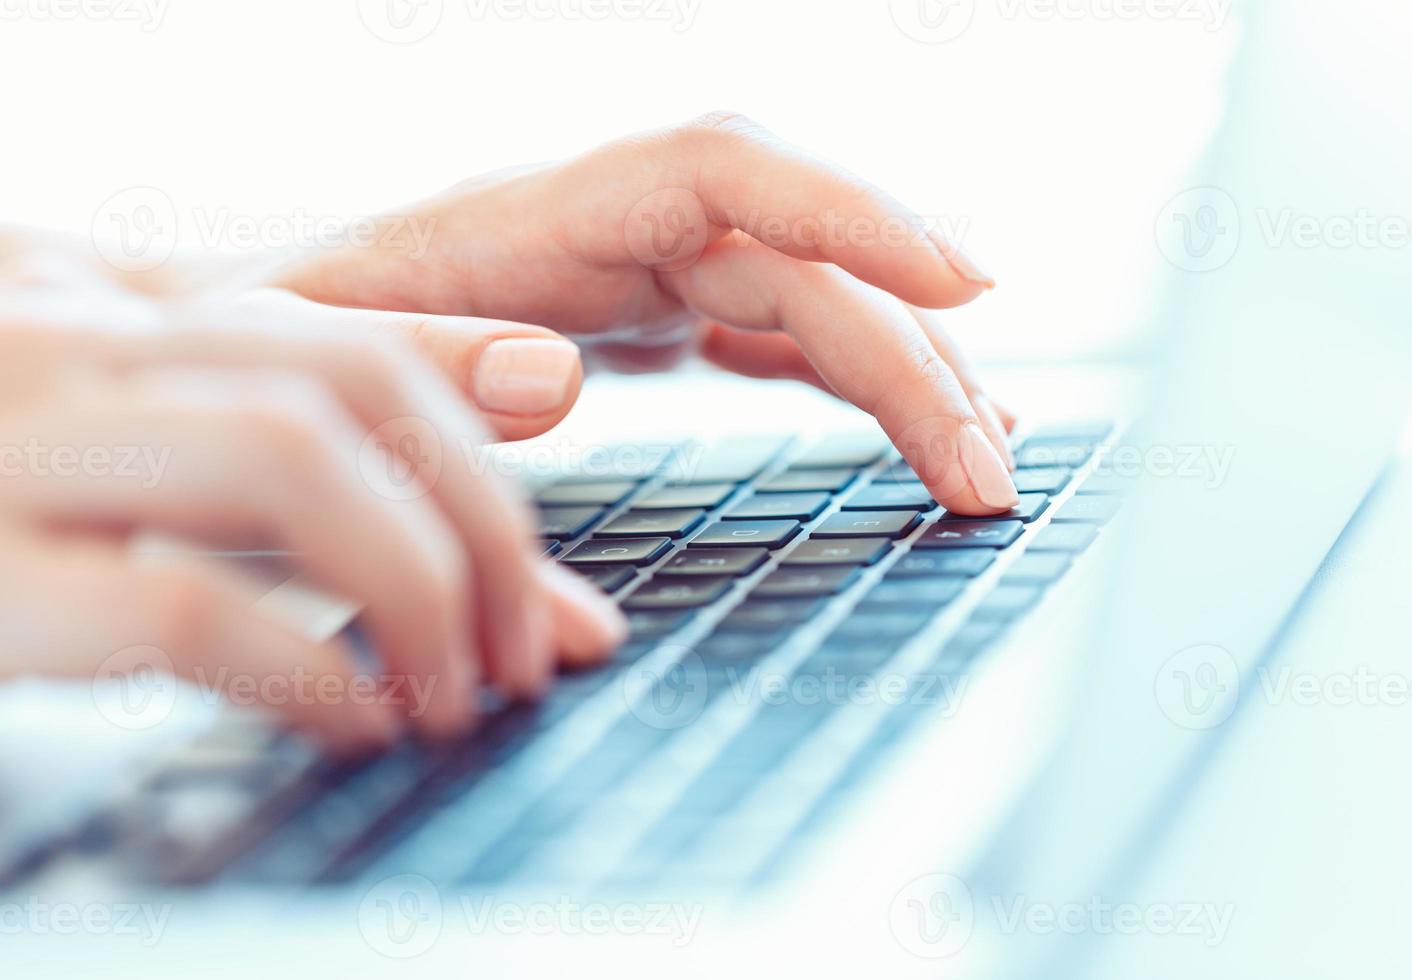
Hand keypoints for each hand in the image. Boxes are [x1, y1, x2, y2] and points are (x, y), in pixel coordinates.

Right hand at [0, 287, 625, 753]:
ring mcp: (3, 445)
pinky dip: (305, 670)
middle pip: (340, 388)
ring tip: (460, 689)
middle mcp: (53, 338)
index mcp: (96, 301)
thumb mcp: (125, 423)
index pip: (337, 323)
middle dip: (478, 522)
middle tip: (537, 640)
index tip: (575, 407)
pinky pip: (178, 606)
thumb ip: (301, 417)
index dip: (472, 382)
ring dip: (417, 585)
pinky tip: (358, 721)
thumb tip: (550, 387)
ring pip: (285, 458)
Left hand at [276, 112, 1019, 513]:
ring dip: (903, 369)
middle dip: (911, 358)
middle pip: (800, 263)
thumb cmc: (265, 355)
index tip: (970, 281)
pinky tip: (899, 421)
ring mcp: (633, 270)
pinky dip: (846, 375)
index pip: (727, 171)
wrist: (234, 347)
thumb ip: (427, 365)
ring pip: (806, 297)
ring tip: (983, 453)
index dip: (854, 213)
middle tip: (988, 476)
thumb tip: (565, 379)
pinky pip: (770, 331)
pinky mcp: (639, 315)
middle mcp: (606, 229)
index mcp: (537, 217)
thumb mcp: (314, 367)